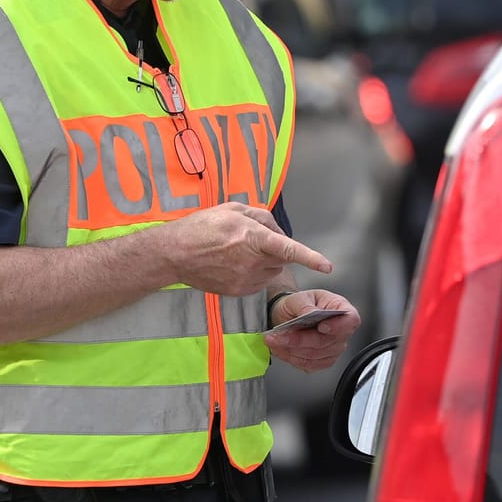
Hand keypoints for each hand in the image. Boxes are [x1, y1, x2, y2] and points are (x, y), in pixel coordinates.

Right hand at [157, 202, 332, 296]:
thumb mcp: (233, 209)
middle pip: (281, 257)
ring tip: (237, 251)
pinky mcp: (239, 291)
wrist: (174, 254)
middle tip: (250, 238)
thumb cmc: (202, 227)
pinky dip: (254, 272)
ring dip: (265, 261)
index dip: (310, 257)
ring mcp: (245, 280)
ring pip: (271, 270)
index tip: (327, 266)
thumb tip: (276, 231)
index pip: (288, 249)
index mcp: (252, 237)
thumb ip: (261, 217)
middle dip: (275, 248)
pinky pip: (259, 281)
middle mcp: (252, 261)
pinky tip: (232, 264)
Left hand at [264, 288, 360, 372]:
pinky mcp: (322, 361)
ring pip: (315, 356)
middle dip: (300, 340)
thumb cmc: (300, 304)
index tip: (321, 327)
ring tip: (274, 341)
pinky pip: (308, 364)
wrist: (290, 315)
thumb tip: (311, 313)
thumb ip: (306, 305)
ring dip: (291, 350)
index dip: (338, 327)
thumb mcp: (301, 297)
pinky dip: (291, 357)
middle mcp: (342, 332)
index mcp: (342, 310)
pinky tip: (280, 349)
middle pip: (327, 342)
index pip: (351, 321)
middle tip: (279, 335)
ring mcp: (333, 349)